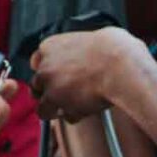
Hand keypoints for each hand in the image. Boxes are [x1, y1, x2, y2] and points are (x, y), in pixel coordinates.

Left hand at [30, 26, 150, 122]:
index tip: (55, 76)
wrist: (121, 66)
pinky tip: (87, 108)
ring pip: (42, 108)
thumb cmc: (112, 49)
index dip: (47, 71)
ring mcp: (51, 88)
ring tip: (73, 106)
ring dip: (56, 109)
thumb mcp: (88, 39)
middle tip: (65, 93)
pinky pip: (64, 117)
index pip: (36, 62)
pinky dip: (75, 115)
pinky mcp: (61, 106)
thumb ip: (76, 50)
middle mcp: (45, 67)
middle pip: (36, 86)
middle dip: (48, 92)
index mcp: (50, 46)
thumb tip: (82, 55)